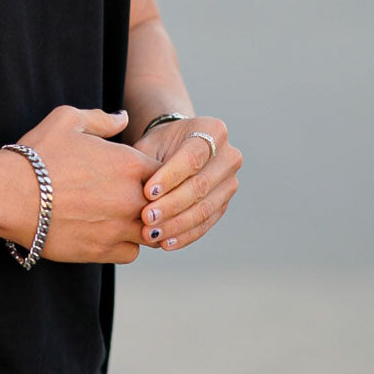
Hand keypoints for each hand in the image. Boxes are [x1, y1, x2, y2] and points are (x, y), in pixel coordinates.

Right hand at [14, 106, 158, 264]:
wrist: (10, 195)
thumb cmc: (38, 155)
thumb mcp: (68, 121)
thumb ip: (102, 119)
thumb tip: (123, 117)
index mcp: (129, 163)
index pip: (166, 172)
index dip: (153, 172)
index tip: (137, 174)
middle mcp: (131, 198)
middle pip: (163, 205)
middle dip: (152, 201)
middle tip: (130, 197)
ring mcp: (119, 228)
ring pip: (151, 232)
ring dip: (141, 225)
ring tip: (120, 217)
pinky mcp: (103, 251)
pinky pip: (131, 253)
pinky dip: (125, 245)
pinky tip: (108, 233)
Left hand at [135, 117, 240, 251]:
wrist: (176, 149)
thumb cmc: (159, 145)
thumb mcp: (150, 144)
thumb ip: (147, 163)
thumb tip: (143, 195)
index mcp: (212, 130)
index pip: (192, 157)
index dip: (170, 177)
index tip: (147, 192)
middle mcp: (229, 156)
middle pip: (201, 186)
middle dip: (171, 205)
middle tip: (146, 218)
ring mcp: (230, 182)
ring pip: (204, 208)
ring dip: (177, 225)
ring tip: (152, 234)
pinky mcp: (224, 204)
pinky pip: (206, 224)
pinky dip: (185, 235)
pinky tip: (165, 243)